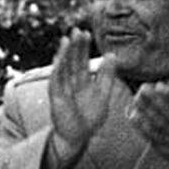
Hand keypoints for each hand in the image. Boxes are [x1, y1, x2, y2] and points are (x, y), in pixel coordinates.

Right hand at [45, 31, 111, 168]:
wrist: (79, 137)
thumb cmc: (89, 119)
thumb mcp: (103, 93)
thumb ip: (107, 75)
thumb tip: (112, 55)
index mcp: (81, 82)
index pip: (81, 61)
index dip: (83, 48)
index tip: (86, 34)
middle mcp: (70, 84)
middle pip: (71, 61)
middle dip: (73, 47)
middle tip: (77, 31)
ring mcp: (62, 90)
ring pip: (63, 68)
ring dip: (64, 54)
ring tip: (67, 39)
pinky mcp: (56, 98)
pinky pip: (56, 81)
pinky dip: (57, 69)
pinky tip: (59, 58)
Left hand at [129, 65, 168, 168]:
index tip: (159, 85)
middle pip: (168, 112)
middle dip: (154, 100)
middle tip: (142, 89)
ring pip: (157, 123)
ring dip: (145, 110)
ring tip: (136, 98)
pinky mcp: (161, 144)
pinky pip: (150, 135)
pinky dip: (141, 126)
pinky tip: (132, 115)